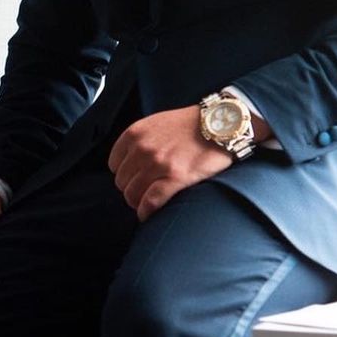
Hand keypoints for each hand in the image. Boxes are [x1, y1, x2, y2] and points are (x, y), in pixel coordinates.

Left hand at [108, 105, 232, 220]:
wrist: (222, 123)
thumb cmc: (191, 124)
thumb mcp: (157, 122)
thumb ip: (140, 140)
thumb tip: (129, 164)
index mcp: (135, 134)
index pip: (114, 165)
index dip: (125, 174)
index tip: (135, 178)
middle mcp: (142, 149)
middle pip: (122, 183)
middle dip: (132, 189)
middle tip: (145, 191)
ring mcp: (158, 164)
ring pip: (132, 195)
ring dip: (138, 202)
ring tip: (148, 202)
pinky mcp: (174, 178)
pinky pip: (149, 203)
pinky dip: (146, 212)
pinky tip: (148, 214)